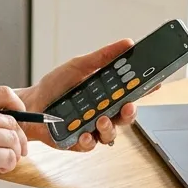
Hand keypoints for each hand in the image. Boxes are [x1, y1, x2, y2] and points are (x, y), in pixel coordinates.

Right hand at [0, 86, 29, 187]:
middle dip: (19, 139)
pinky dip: (9, 165)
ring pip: (13, 140)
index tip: (21, 119)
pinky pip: (8, 157)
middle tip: (18, 152)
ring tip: (2, 163)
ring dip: (14, 154)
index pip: (3, 93)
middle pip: (11, 121)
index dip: (18, 107)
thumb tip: (8, 123)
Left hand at [17, 39, 158, 150]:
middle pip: (125, 116)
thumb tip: (127, 43)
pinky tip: (85, 134)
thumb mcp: (79, 65)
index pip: (131, 93)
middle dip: (131, 113)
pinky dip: (89, 140)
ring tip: (101, 119)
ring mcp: (92, 128)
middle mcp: (103, 112)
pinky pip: (91, 145)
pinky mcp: (79, 142)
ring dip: (109, 127)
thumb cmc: (56, 85)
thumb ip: (103, 57)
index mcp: (106, 94)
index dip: (145, 89)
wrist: (31, 104)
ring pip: (111, 133)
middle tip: (129, 106)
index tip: (155, 83)